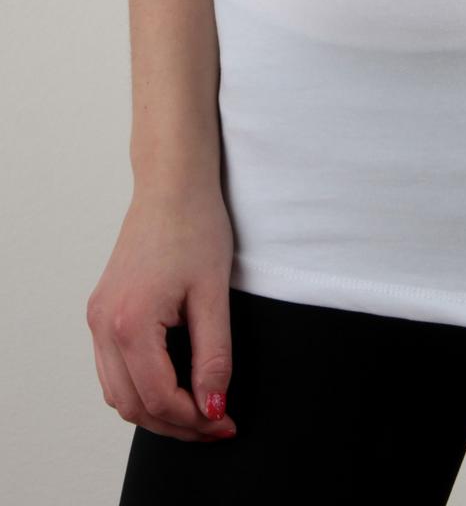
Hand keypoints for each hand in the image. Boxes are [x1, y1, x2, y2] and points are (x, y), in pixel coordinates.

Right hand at [86, 185, 238, 441]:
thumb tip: (213, 407)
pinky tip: (174, 383)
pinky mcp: (101, 310)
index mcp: (130, 321)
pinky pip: (112, 368)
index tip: (226, 422)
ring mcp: (97, 318)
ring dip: (155, 410)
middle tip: (216, 423)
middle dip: (175, 423)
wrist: (171, 184)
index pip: (159, 397)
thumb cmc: (196, 226)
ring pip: (117, 392)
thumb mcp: (213, 293)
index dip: (194, 419)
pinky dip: (139, 387)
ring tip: (198, 409)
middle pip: (132, 404)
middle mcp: (103, 324)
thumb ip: (214, 356)